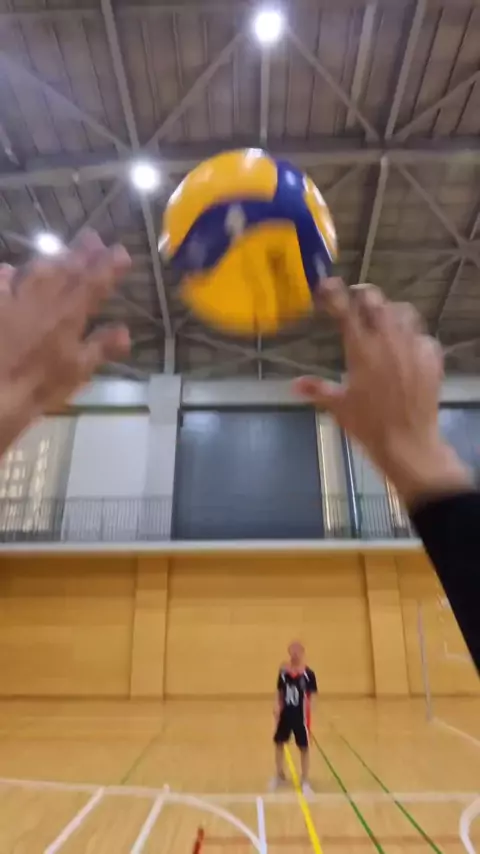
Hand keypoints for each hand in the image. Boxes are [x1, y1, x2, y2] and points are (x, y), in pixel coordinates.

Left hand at [0, 231, 130, 453]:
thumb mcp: (78, 372)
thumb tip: (126, 331)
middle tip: (93, 237)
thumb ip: (102, 348)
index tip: (122, 252)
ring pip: (35, 270)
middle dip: (82, 252)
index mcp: (69, 315)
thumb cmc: (39, 386)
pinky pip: (1, 282)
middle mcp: (43, 300)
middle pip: (66, 269)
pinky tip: (9, 270)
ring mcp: (14, 299)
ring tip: (60, 253)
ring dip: (51, 259)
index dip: (110, 266)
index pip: (94, 283)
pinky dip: (8, 274)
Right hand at [294, 279, 471, 504]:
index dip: (333, 293)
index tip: (326, 285)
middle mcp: (388, 341)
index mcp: (361, 350)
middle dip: (363, 296)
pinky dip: (412, 335)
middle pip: (375, 300)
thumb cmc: (368, 426)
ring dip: (389, 311)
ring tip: (383, 319)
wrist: (408, 443)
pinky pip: (423, 335)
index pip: (345, 310)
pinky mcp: (431, 357)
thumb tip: (294, 384)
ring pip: (402, 311)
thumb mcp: (338, 407)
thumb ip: (317, 390)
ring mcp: (413, 347)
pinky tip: (407, 347)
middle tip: (356, 300)